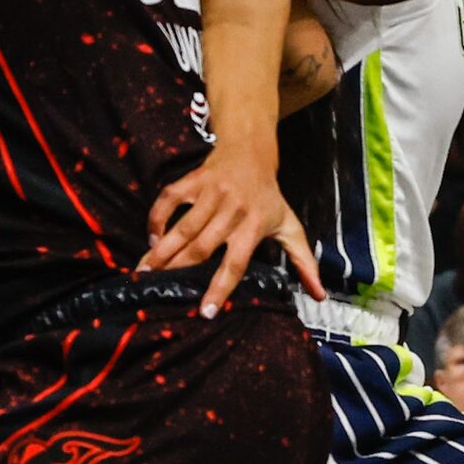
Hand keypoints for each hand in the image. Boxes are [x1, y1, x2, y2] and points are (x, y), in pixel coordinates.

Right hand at [140, 146, 325, 317]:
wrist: (251, 151)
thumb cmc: (269, 197)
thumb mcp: (290, 226)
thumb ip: (304, 262)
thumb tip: (320, 296)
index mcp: (255, 225)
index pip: (236, 263)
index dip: (220, 288)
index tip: (204, 312)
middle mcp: (233, 210)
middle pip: (202, 247)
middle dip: (179, 270)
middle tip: (158, 291)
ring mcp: (212, 193)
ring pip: (183, 226)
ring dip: (162, 250)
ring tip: (144, 271)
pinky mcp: (194, 179)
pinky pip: (169, 198)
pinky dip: (157, 217)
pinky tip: (152, 239)